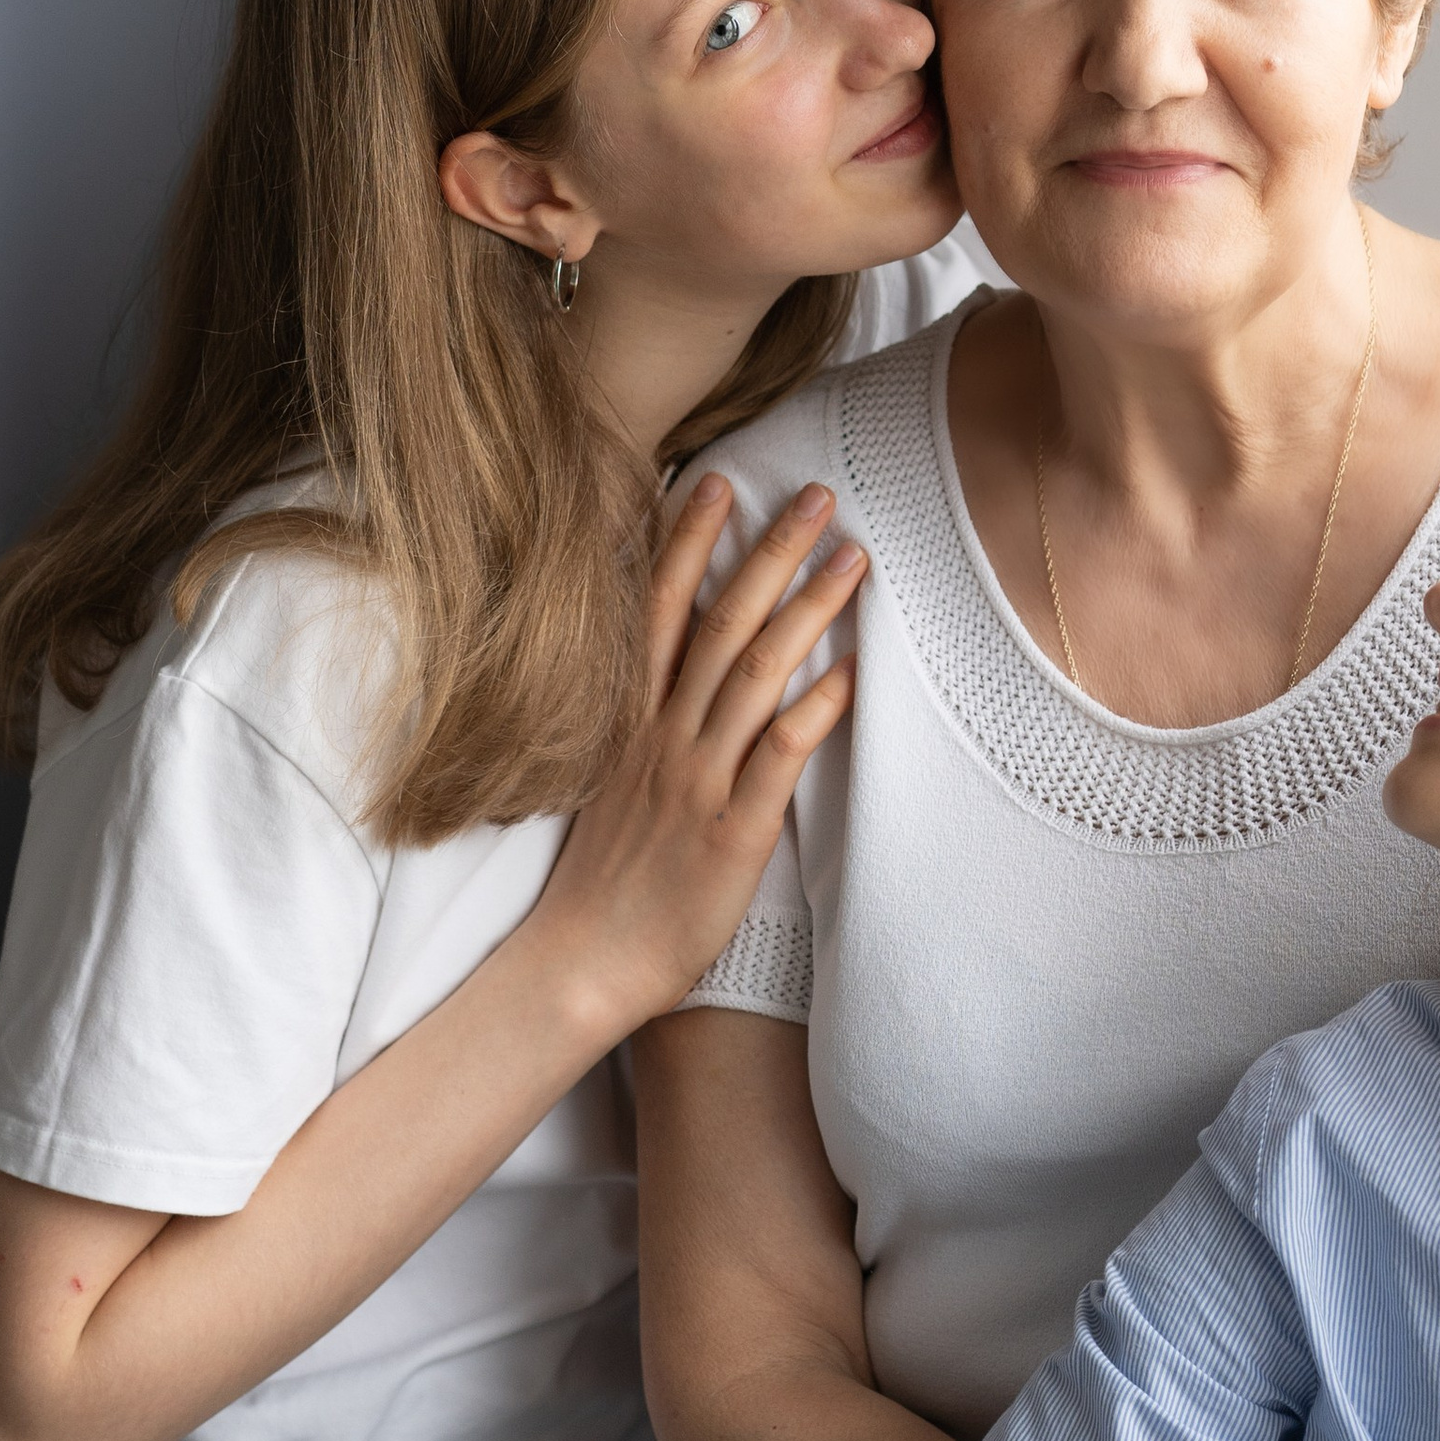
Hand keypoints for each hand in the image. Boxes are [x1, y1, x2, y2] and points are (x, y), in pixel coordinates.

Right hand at [528, 478, 864, 1031]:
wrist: (585, 960)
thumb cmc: (608, 876)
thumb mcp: (612, 779)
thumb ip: (647, 722)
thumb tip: (687, 669)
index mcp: (629, 720)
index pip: (658, 609)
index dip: (688, 542)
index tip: (717, 481)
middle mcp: (662, 736)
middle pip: (719, 623)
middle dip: (769, 552)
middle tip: (818, 495)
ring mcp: (696, 778)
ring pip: (755, 674)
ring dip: (808, 610)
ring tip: (854, 559)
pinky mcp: (731, 829)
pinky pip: (776, 756)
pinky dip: (814, 709)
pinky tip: (851, 672)